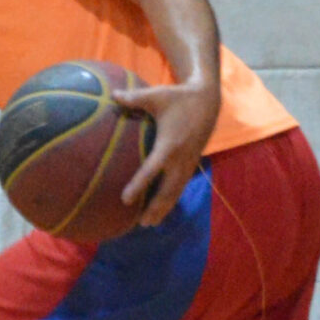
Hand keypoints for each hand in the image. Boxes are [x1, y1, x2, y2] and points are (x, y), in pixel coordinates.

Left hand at [118, 79, 221, 227]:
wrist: (208, 101)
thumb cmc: (179, 97)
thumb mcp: (157, 95)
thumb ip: (134, 98)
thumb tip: (111, 95)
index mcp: (170, 144)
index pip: (152, 169)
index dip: (139, 185)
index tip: (125, 199)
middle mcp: (181, 158)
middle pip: (168, 190)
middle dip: (155, 208)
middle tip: (141, 223)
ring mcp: (188, 163)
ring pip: (176, 191)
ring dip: (164, 208)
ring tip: (149, 223)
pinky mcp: (192, 163)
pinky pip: (181, 186)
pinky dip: (171, 199)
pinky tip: (161, 209)